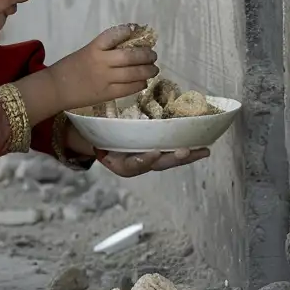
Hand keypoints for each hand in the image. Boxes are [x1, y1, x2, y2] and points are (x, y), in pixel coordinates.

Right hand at [40, 24, 161, 114]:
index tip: (134, 30)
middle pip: (129, 56)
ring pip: (133, 73)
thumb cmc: (69, 69)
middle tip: (153, 55)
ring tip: (154, 69)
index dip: (126, 32)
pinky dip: (140, 84)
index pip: (112, 35)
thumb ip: (103, 50)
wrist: (56, 88)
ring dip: (147, 71)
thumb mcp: (85, 53)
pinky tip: (143, 82)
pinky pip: (129, 88)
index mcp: (93, 48)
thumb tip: (128, 46)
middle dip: (145, 55)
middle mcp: (101, 62)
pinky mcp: (107, 93)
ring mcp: (105, 79)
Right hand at [84, 142, 214, 177]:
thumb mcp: (94, 136)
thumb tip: (86, 125)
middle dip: (173, 158)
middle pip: (159, 164)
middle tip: (186, 151)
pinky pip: (175, 150)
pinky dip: (189, 148)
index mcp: (122, 164)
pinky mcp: (160, 150)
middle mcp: (139, 163)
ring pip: (171, 159)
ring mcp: (151, 158)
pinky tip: (202, 144)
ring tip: (203, 150)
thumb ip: (96, 134)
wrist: (101, 140)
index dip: (145, 160)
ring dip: (188, 155)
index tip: (155, 153)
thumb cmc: (98, 137)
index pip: (135, 165)